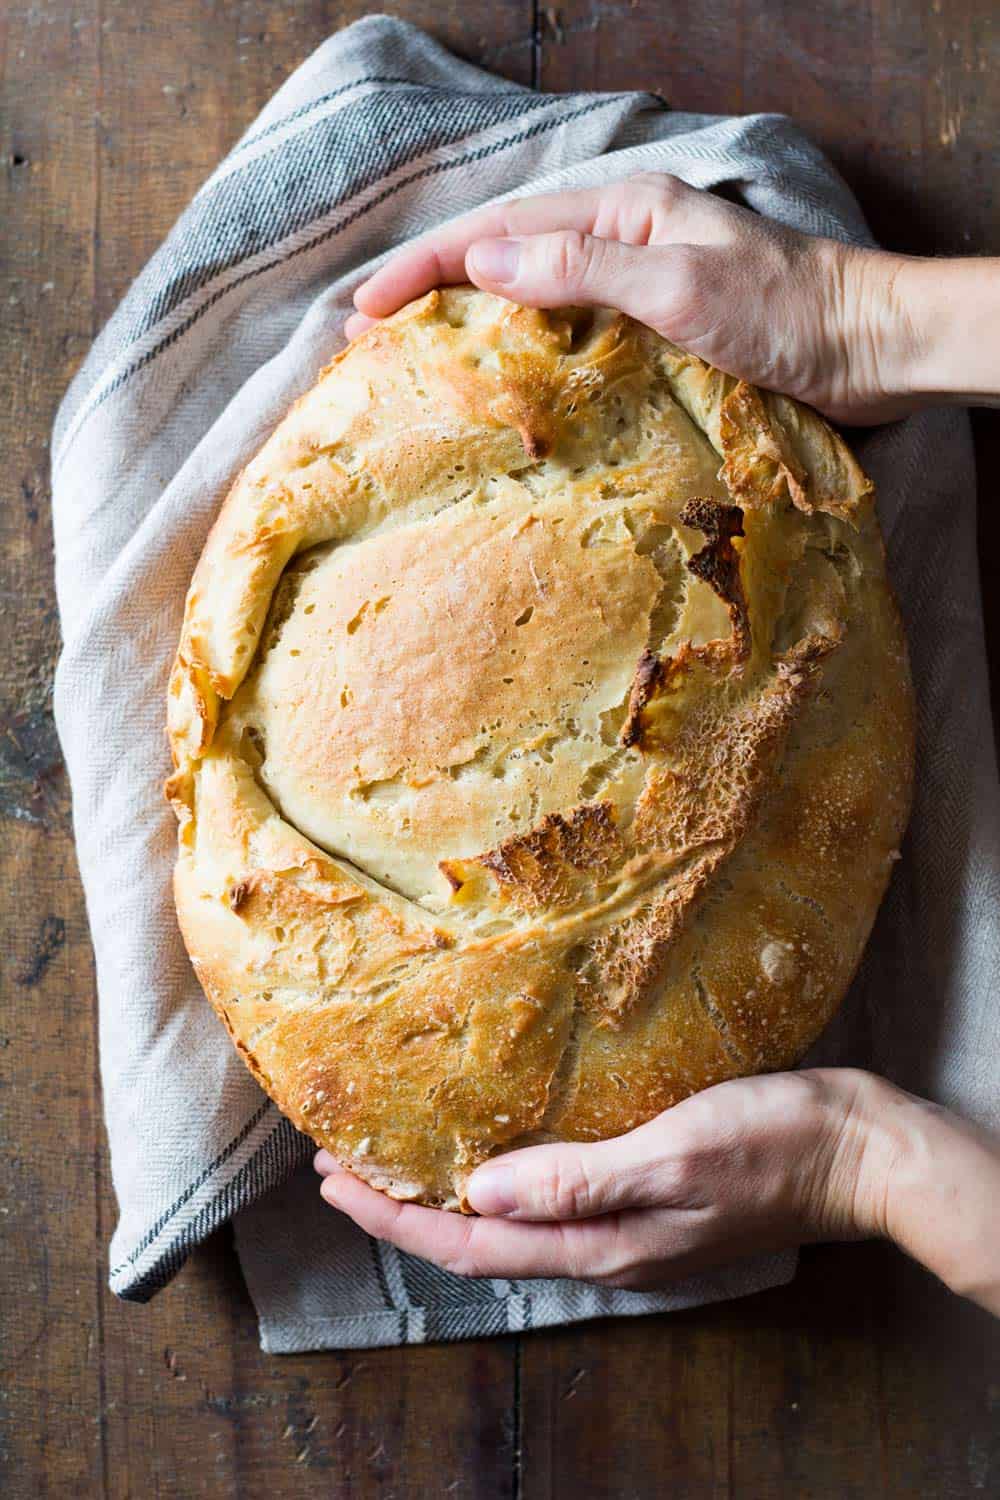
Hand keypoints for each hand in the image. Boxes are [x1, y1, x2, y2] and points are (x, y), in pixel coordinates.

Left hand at [315, 1067, 999, 1312]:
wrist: (856, 1150)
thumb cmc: (771, 1147)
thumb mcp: (672, 1156)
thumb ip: (577, 1179)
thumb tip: (481, 1192)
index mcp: (600, 1245)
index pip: (470, 1244)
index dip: (395, 1216)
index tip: (334, 1180)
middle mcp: (603, 1243)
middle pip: (479, 1238)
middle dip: (403, 1206)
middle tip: (342, 1164)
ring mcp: (625, 1222)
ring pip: (511, 1218)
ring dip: (447, 1190)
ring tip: (398, 1155)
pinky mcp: (645, 1188)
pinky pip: (551, 1192)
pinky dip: (503, 1174)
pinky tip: (495, 1141)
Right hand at [346, 173, 933, 423]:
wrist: (868, 348)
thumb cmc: (785, 311)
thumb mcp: (678, 284)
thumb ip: (582, 272)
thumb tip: (482, 267)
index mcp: (621, 211)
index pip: (498, 234)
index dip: (425, 268)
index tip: (366, 308)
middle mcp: (623, 241)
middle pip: (506, 260)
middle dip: (433, 292)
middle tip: (368, 337)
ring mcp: (639, 287)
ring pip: (534, 299)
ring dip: (473, 325)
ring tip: (416, 362)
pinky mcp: (658, 333)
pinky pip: (572, 338)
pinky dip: (527, 356)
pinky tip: (504, 385)